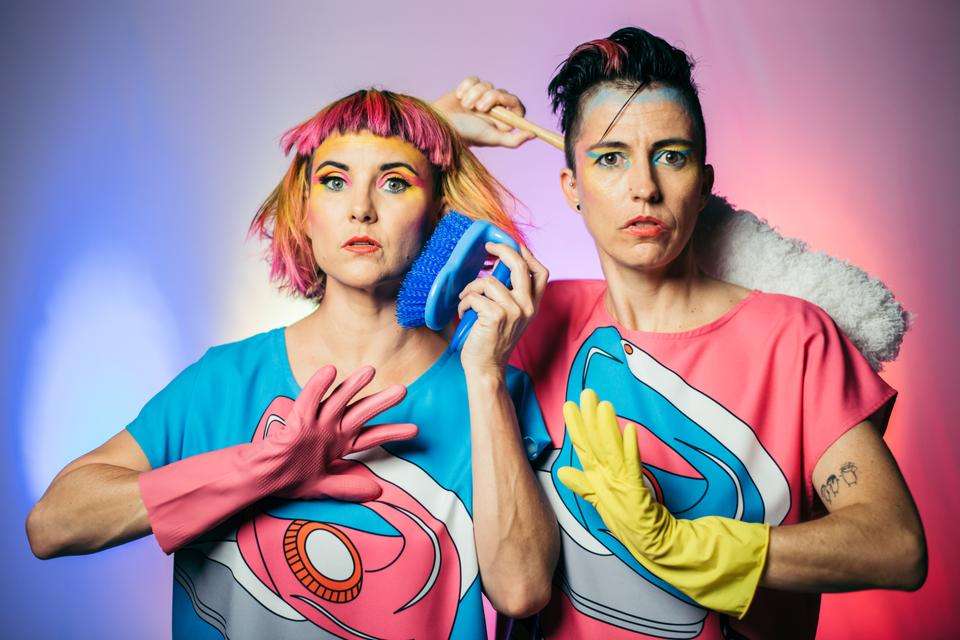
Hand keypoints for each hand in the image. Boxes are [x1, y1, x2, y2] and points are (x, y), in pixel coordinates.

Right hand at [267, 365, 417, 501]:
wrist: (261, 477)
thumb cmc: (289, 478)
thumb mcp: (323, 486)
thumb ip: (348, 487)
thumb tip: (377, 492)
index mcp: (339, 444)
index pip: (371, 436)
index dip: (392, 432)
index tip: (415, 430)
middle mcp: (331, 430)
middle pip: (361, 413)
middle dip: (382, 402)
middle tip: (403, 390)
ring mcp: (315, 423)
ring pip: (338, 401)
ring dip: (353, 386)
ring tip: (370, 371)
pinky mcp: (296, 420)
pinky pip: (309, 400)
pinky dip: (319, 386)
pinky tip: (330, 371)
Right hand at [433, 76, 534, 147]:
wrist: (438, 124)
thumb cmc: (464, 134)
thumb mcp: (491, 138)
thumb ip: (513, 140)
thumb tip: (533, 134)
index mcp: (501, 122)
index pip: (517, 105)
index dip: (509, 101)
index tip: (499, 106)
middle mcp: (493, 110)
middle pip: (502, 92)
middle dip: (490, 97)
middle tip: (477, 109)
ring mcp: (480, 99)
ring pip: (487, 85)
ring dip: (475, 94)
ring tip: (465, 106)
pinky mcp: (468, 90)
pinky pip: (474, 79)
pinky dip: (465, 86)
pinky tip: (458, 97)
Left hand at [456, 243, 547, 375]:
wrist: (487, 368)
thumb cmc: (493, 341)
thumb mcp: (510, 315)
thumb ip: (510, 293)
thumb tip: (498, 264)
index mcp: (533, 305)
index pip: (540, 272)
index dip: (527, 254)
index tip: (511, 244)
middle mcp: (528, 307)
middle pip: (520, 265)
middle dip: (503, 250)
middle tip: (488, 247)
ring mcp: (514, 311)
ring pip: (489, 281)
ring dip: (471, 289)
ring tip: (466, 301)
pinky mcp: (496, 316)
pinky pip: (475, 296)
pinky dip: (464, 302)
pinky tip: (463, 313)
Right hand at [557, 389, 769, 618]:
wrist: (652, 546)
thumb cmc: (631, 522)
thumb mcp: (603, 500)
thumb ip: (584, 484)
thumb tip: (563, 470)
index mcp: (597, 480)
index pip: (583, 449)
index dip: (576, 428)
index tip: (569, 405)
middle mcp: (604, 482)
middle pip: (594, 446)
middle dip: (588, 420)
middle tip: (585, 395)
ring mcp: (619, 487)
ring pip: (609, 453)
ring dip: (606, 429)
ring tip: (604, 406)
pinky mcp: (635, 494)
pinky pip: (632, 468)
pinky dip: (630, 450)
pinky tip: (630, 432)